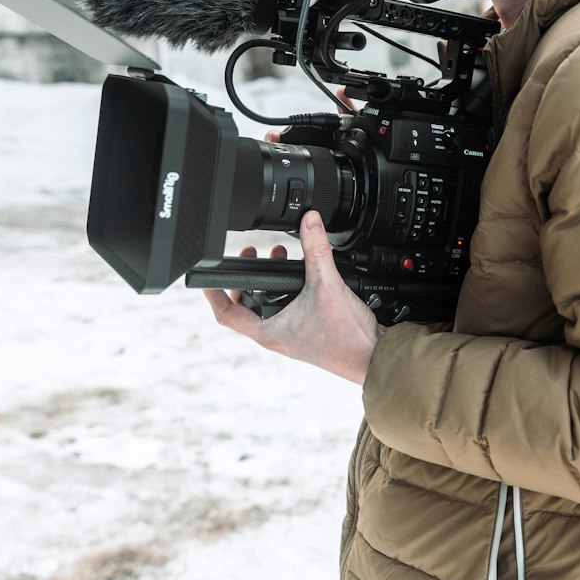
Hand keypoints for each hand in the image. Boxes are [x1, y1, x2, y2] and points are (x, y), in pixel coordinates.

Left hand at [202, 210, 384, 384]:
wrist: (373, 358)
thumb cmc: (346, 339)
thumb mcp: (327, 285)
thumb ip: (317, 250)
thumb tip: (310, 221)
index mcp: (268, 332)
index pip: (226, 314)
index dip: (212, 293)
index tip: (206, 275)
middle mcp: (275, 336)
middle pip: (245, 306)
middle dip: (248, 278)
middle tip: (254, 255)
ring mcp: (291, 335)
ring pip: (267, 306)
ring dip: (270, 281)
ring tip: (282, 257)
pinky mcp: (307, 331)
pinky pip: (287, 308)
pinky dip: (289, 289)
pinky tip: (305, 274)